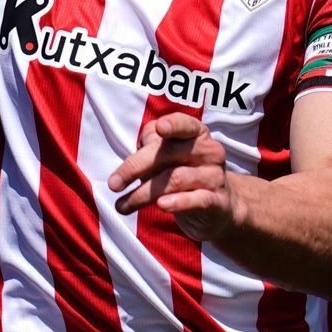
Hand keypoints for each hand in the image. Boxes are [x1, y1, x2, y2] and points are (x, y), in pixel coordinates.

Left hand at [107, 114, 238, 241]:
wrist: (218, 207)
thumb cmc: (183, 173)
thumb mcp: (167, 157)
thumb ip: (152, 145)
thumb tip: (141, 145)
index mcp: (196, 134)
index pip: (185, 124)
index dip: (173, 124)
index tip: (159, 128)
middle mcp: (209, 152)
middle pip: (169, 153)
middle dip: (135, 167)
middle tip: (113, 184)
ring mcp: (214, 177)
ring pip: (175, 179)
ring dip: (143, 194)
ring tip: (122, 205)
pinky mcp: (217, 202)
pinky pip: (197, 200)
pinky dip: (178, 202)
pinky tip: (161, 205)